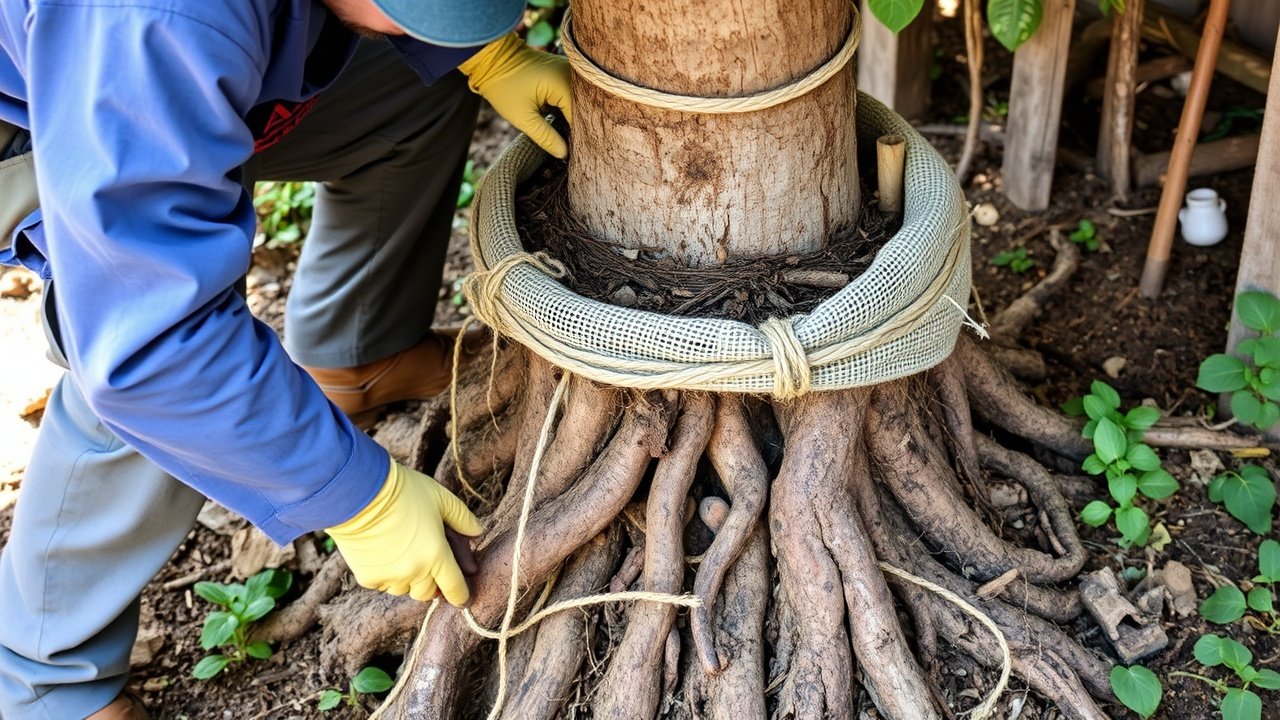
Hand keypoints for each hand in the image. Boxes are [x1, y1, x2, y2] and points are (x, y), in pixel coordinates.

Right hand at [326, 460, 482, 604]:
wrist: (359, 492)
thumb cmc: (404, 491)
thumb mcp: (441, 499)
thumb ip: (463, 519)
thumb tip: (479, 532)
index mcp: (437, 555)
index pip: (455, 589)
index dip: (461, 595)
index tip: (462, 599)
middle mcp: (415, 572)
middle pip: (429, 593)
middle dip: (432, 581)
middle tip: (428, 562)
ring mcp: (390, 577)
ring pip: (405, 590)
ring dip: (409, 578)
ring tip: (404, 552)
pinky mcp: (368, 578)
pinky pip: (384, 584)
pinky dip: (387, 574)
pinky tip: (384, 552)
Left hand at [459, 33, 571, 157]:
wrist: (490, 58)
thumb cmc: (503, 86)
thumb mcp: (523, 117)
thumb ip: (546, 137)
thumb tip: (564, 154)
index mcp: (563, 83)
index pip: (580, 116)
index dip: (578, 137)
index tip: (576, 155)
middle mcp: (571, 74)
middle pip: (584, 108)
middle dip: (579, 128)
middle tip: (576, 151)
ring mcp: (569, 70)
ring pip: (580, 101)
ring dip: (576, 118)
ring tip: (571, 138)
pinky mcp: (563, 71)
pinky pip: (574, 93)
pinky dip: (570, 108)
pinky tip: (565, 122)